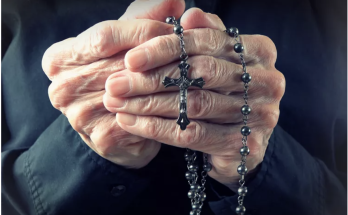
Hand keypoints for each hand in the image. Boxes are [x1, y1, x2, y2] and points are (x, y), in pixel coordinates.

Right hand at [42, 0, 184, 167]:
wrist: (112, 125)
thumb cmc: (115, 77)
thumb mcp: (121, 43)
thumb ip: (141, 18)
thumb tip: (173, 0)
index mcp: (59, 59)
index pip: (105, 36)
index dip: (144, 30)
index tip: (173, 29)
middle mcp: (62, 89)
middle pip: (121, 63)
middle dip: (161, 54)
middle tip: (190, 49)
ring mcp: (81, 117)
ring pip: (136, 90)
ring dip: (169, 79)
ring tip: (191, 70)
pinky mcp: (103, 138)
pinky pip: (144, 116)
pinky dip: (167, 104)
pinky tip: (183, 96)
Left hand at [103, 8, 284, 190]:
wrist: (239, 138)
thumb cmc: (222, 90)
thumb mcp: (214, 57)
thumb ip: (204, 35)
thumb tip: (190, 14)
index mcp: (260, 51)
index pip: (208, 42)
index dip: (166, 48)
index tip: (130, 58)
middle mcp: (268, 81)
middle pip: (200, 74)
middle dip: (152, 78)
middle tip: (115, 83)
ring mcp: (261, 115)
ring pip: (193, 105)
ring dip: (148, 103)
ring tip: (116, 101)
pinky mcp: (245, 145)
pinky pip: (192, 134)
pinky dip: (156, 128)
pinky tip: (129, 121)